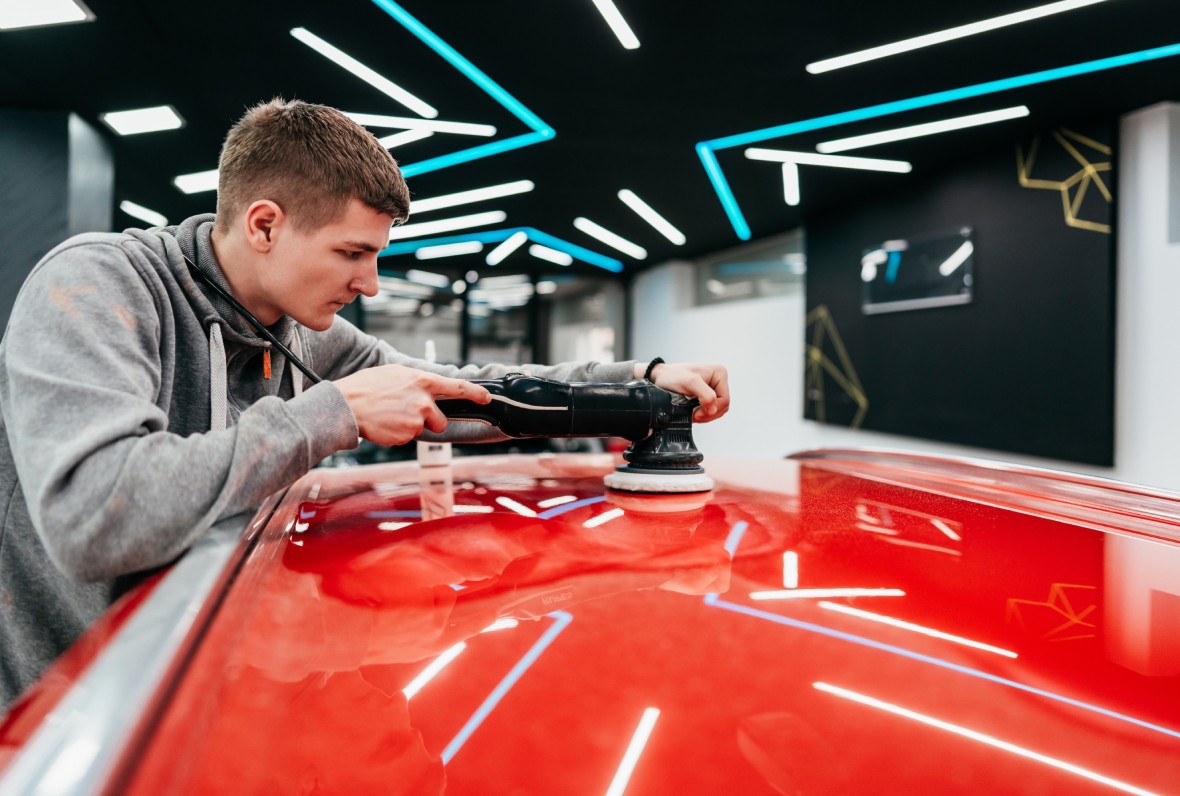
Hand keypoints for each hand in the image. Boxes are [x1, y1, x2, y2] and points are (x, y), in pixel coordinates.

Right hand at [334, 365, 490, 445]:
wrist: (347, 405)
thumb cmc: (368, 386)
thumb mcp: (396, 373)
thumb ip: (418, 381)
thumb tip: (430, 387)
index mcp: (423, 381)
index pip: (458, 388)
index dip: (476, 393)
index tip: (487, 398)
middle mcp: (424, 401)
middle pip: (440, 421)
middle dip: (429, 422)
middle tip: (406, 413)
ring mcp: (416, 420)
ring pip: (423, 430)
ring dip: (412, 427)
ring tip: (391, 416)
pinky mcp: (406, 436)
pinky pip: (408, 438)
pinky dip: (398, 434)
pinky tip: (385, 424)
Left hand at [634, 361, 729, 422]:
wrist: (659, 378)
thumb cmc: (672, 375)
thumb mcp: (690, 383)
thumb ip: (705, 395)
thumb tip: (713, 409)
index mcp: (719, 374)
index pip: (724, 400)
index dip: (712, 410)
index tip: (697, 413)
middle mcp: (718, 380)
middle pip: (722, 406)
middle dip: (708, 414)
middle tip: (694, 416)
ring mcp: (712, 388)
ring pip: (717, 410)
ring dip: (705, 416)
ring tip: (692, 414)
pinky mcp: (706, 395)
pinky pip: (710, 410)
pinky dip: (702, 415)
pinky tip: (693, 413)